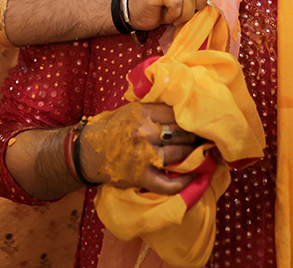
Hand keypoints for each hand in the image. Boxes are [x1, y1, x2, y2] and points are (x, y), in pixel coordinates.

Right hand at [79, 103, 199, 193]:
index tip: (200, 122)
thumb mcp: (130, 110)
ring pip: (180, 155)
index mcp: (142, 113)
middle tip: (205, 139)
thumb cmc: (111, 128)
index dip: (191, 119)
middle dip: (196, 137)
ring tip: (203, 154)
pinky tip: (192, 176)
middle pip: (182, 134)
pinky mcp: (141, 176)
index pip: (176, 114)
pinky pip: (169, 183)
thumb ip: (153, 109)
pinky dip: (184, 181)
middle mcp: (144, 132)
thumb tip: (182, 109)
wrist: (87, 152)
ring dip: (194, 156)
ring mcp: (143, 155)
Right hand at [128, 0, 215, 29]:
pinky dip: (174, 15)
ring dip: (185, 14)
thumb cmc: (163, 5)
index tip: (192, 5)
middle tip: (185, 12)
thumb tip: (214, 0)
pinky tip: (166, 14)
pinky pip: (177, 3)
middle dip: (197, 6)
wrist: (135, 10)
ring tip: (175, 16)